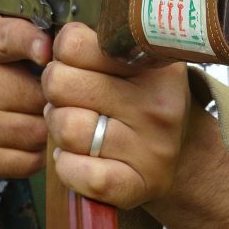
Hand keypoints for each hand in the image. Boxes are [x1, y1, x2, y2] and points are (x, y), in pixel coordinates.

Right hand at [0, 15, 51, 180]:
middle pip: (38, 95)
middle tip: (51, 99)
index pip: (9, 37)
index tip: (50, 51)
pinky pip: (29, 160)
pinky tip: (25, 143)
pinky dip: (37, 155)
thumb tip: (75, 44)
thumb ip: (32, 36)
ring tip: (37, 120)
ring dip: (48, 129)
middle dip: (54, 101)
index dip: (33, 43)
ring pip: (38, 131)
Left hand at [42, 23, 189, 208]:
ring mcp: (152, 148)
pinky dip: (67, 166)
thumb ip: (95, 46)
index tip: (73, 64)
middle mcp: (158, 104)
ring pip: (66, 128)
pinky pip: (78, 171)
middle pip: (61, 83)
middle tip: (69, 97)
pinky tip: (78, 157)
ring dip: (59, 128)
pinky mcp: (138, 184)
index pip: (75, 44)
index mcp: (154, 65)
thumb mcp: (133, 65)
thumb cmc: (141, 102)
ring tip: (74, 126)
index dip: (62, 54)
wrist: (183, 158)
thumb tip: (45, 43)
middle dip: (55, 90)